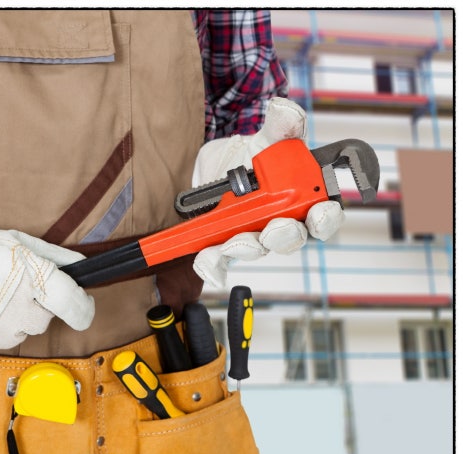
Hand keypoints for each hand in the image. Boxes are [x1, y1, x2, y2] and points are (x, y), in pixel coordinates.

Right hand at [0, 198, 94, 360]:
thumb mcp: (16, 242)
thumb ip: (54, 256)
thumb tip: (81, 266)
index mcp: (36, 281)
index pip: (76, 306)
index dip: (83, 309)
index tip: (82, 307)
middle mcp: (22, 312)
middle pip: (43, 321)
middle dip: (32, 307)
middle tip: (7, 289)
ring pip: (17, 334)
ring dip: (8, 320)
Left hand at [191, 97, 344, 288]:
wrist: (218, 164)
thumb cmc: (254, 156)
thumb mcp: (268, 137)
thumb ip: (282, 125)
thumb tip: (285, 108)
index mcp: (302, 201)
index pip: (322, 218)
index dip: (325, 219)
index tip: (320, 213)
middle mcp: (279, 224)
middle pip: (289, 240)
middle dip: (283, 236)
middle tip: (274, 227)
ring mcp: (252, 236)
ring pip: (254, 250)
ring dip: (246, 248)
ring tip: (235, 242)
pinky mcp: (223, 243)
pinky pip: (219, 259)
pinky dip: (213, 265)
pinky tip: (208, 263)